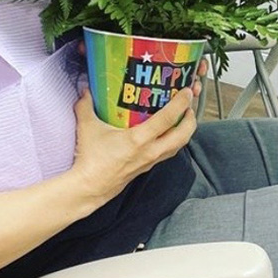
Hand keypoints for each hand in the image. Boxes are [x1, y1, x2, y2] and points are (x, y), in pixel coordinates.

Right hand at [67, 89, 196, 209]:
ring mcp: (150, 161)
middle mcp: (150, 151)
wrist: (90, 186)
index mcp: (139, 139)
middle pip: (183, 136)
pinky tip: (166, 135)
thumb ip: (86, 105)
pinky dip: (173, 142)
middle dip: (191, 119)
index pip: (167, 119)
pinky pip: (167, 153)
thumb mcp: (87, 126)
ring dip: (185, 132)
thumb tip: (86, 91)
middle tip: (190, 106)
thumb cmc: (91, 159)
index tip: (187, 92)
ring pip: (178, 147)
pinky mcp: (146, 167)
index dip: (181, 103)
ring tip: (183, 119)